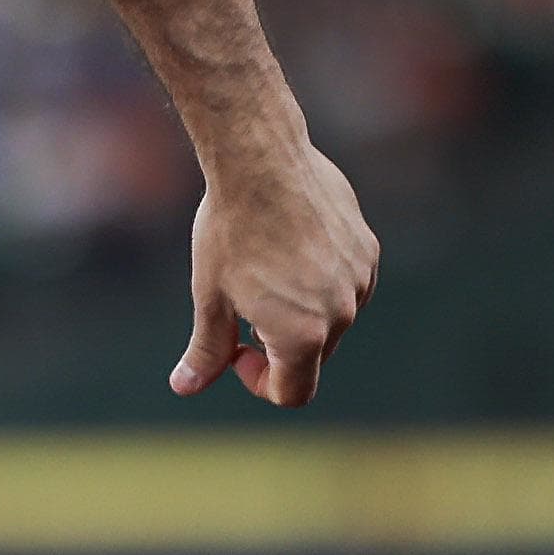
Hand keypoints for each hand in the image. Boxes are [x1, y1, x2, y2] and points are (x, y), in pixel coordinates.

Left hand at [172, 140, 377, 406]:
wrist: (261, 162)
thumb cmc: (229, 231)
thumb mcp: (209, 297)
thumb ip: (207, 349)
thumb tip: (186, 387)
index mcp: (301, 335)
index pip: (292, 393)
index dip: (258, 382)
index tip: (235, 350)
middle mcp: (341, 314)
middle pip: (311, 356)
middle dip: (276, 344)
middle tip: (241, 305)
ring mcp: (360, 281)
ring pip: (330, 319)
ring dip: (300, 310)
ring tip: (265, 267)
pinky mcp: (368, 252)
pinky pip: (346, 285)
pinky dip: (320, 281)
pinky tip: (289, 245)